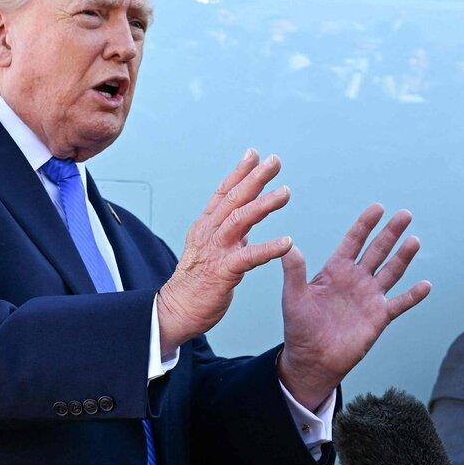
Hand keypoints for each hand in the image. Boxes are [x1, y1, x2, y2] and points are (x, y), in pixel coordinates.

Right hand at [158, 150, 295, 351]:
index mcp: (206, 226)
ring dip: (265, 204)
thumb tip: (246, 228)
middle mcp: (210, 233)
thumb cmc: (196, 283)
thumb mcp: (212, 252)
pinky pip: (250, 257)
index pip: (224, 193)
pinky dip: (269, 248)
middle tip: (275, 162)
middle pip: (234, 199)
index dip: (239, 172)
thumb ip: (229, 237)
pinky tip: (287, 242)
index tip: (254, 154)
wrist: (176, 310)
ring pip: (241, 219)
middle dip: (255, 178)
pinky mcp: (223, 271)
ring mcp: (216, 251)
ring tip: (285, 193)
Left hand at [276, 203, 431, 409]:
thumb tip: (288, 246)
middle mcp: (356, 279)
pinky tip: (426, 285)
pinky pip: (400, 303)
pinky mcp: (379, 317)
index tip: (378, 208)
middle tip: (405, 214)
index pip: (354, 241)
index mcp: (335, 270)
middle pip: (378, 250)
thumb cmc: (299, 327)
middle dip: (390, 232)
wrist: (312, 359)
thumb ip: (294, 272)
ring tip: (414, 240)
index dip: (365, 224)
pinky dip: (413, 295)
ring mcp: (370, 297)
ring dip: (403, 256)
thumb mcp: (293, 297)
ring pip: (391, 271)